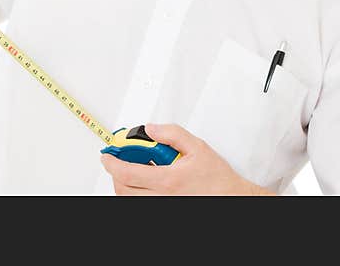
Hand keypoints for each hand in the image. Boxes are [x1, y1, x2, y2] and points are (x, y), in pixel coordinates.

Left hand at [99, 123, 275, 195]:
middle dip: (115, 173)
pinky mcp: (165, 210)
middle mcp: (162, 198)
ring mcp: (162, 207)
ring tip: (133, 170)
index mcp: (167, 180)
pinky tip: (143, 183)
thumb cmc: (216, 178)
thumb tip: (149, 130)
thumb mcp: (197, 147)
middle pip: (123, 189)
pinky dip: (135, 194)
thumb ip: (172, 134)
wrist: (231, 197)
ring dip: (124, 184)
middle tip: (118, 160)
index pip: (127, 173)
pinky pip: (140, 204)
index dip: (111, 163)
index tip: (107, 155)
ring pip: (129, 199)